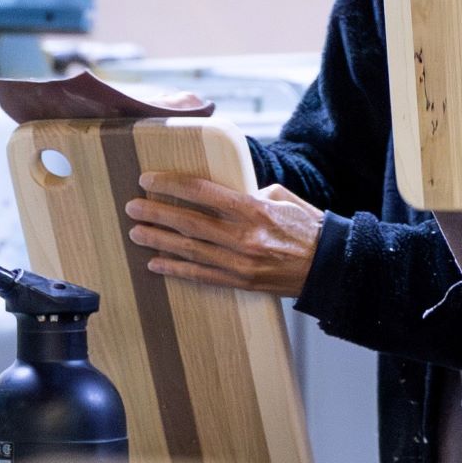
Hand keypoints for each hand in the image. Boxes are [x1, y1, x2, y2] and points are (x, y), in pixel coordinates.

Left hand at [124, 173, 323, 297]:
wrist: (328, 266)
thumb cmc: (308, 228)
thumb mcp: (283, 198)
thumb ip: (251, 193)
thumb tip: (225, 194)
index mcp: (254, 209)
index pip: (202, 192)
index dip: (171, 185)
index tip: (149, 180)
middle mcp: (243, 236)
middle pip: (188, 221)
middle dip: (156, 212)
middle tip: (133, 206)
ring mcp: (239, 262)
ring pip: (189, 249)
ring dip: (158, 240)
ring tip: (136, 232)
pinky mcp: (240, 282)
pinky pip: (200, 275)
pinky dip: (175, 269)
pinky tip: (155, 264)